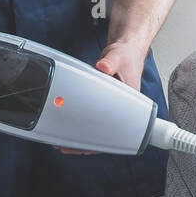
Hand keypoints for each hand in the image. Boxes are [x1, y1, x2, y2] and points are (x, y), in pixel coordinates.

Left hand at [56, 38, 147, 154]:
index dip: (103, 140)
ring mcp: (110, 103)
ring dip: (82, 134)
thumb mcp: (118, 57)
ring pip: (97, 125)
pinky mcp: (102, 98)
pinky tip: (69, 125)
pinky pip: (92, 113)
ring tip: (64, 142)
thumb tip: (103, 67)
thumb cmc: (127, 55)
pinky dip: (80, 120)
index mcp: (131, 100)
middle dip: (86, 142)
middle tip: (67, 146)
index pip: (118, 127)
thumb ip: (110, 62)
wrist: (125, 49)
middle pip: (105, 131)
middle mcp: (120, 105)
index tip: (88, 146)